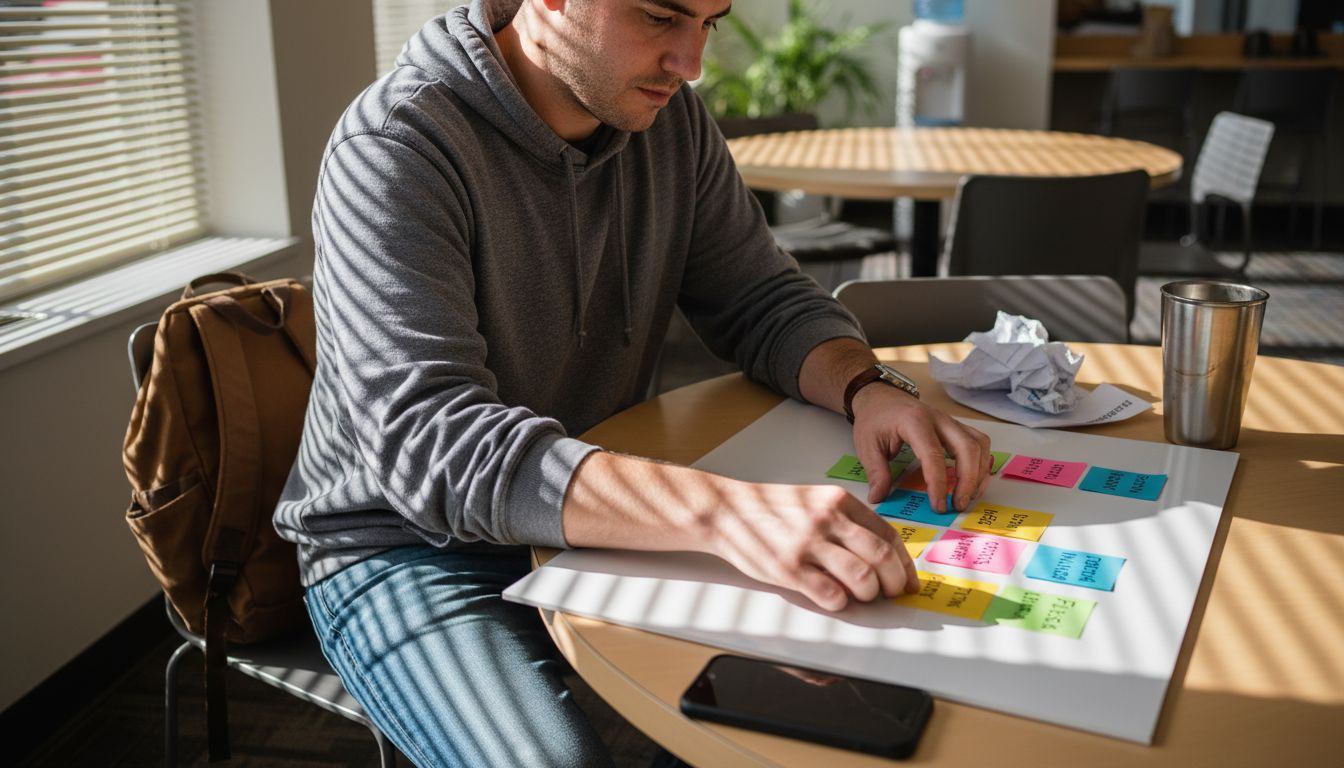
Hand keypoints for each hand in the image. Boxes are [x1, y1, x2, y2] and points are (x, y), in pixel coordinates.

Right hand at [704, 479, 919, 611]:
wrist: (727, 511)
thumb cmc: (771, 509)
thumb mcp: (815, 500)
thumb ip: (846, 520)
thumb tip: (880, 552)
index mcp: (838, 501)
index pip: (888, 535)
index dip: (904, 563)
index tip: (908, 580)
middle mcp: (827, 519)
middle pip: (882, 557)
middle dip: (895, 583)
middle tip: (893, 594)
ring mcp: (808, 544)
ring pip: (862, 578)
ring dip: (869, 595)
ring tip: (860, 596)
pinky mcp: (789, 568)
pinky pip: (831, 595)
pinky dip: (840, 603)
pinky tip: (833, 598)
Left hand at [850, 384, 991, 512]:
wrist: (881, 397)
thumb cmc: (875, 418)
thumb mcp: (867, 445)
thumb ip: (876, 473)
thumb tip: (879, 498)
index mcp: (914, 422)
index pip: (934, 455)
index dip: (939, 483)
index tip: (938, 505)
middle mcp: (939, 419)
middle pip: (968, 448)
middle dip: (969, 481)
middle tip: (958, 505)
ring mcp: (950, 422)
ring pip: (979, 444)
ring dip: (979, 473)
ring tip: (967, 496)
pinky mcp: (956, 428)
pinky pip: (979, 443)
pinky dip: (981, 464)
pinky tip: (972, 482)